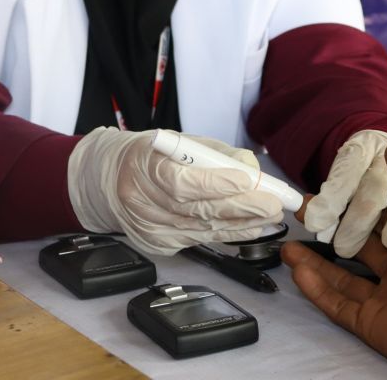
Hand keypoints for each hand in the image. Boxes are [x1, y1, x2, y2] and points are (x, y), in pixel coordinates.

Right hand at [68, 127, 283, 254]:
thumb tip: (250, 168)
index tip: (246, 181)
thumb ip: (215, 154)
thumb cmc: (155, 156)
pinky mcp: (159, 244)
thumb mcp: (181, 143)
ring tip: (270, 218)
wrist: (114, 180)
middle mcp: (143, 201)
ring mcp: (149, 227)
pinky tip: (250, 229)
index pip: (181, 182)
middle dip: (240, 208)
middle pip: (196, 210)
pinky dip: (228, 234)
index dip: (214, 184)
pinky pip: (199, 241)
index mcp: (145, 166)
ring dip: (241, 225)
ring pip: (202, 230)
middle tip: (272, 205)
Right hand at [285, 146, 386, 372]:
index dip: (356, 205)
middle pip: (356, 246)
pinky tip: (298, 272)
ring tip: (289, 246)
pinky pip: (336, 304)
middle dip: (330, 230)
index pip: (379, 219)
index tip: (333, 191)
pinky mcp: (369, 322)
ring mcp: (382, 296)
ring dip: (314, 261)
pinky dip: (316, 290)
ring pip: (340, 276)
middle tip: (305, 213)